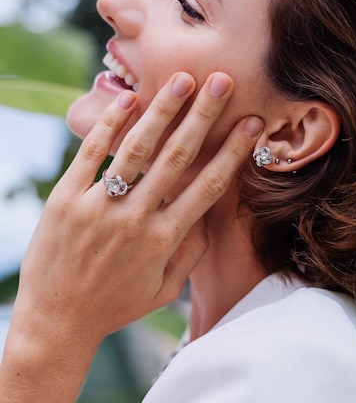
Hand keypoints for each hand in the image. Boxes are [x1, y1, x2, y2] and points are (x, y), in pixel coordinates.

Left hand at [14, 71, 263, 346]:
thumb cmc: (114, 307)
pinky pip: (90, 154)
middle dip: (203, 116)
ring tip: (181, 80)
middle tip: (221, 81)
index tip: (252, 124)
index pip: (207, 186)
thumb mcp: (164, 290)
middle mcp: (133, 219)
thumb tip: (209, 214)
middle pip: (176, 157)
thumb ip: (190, 252)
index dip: (233, 152)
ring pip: (136, 149)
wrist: (55, 323)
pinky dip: (109, 124)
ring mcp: (97, 207)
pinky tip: (128, 99)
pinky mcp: (65, 199)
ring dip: (162, 111)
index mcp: (162, 240)